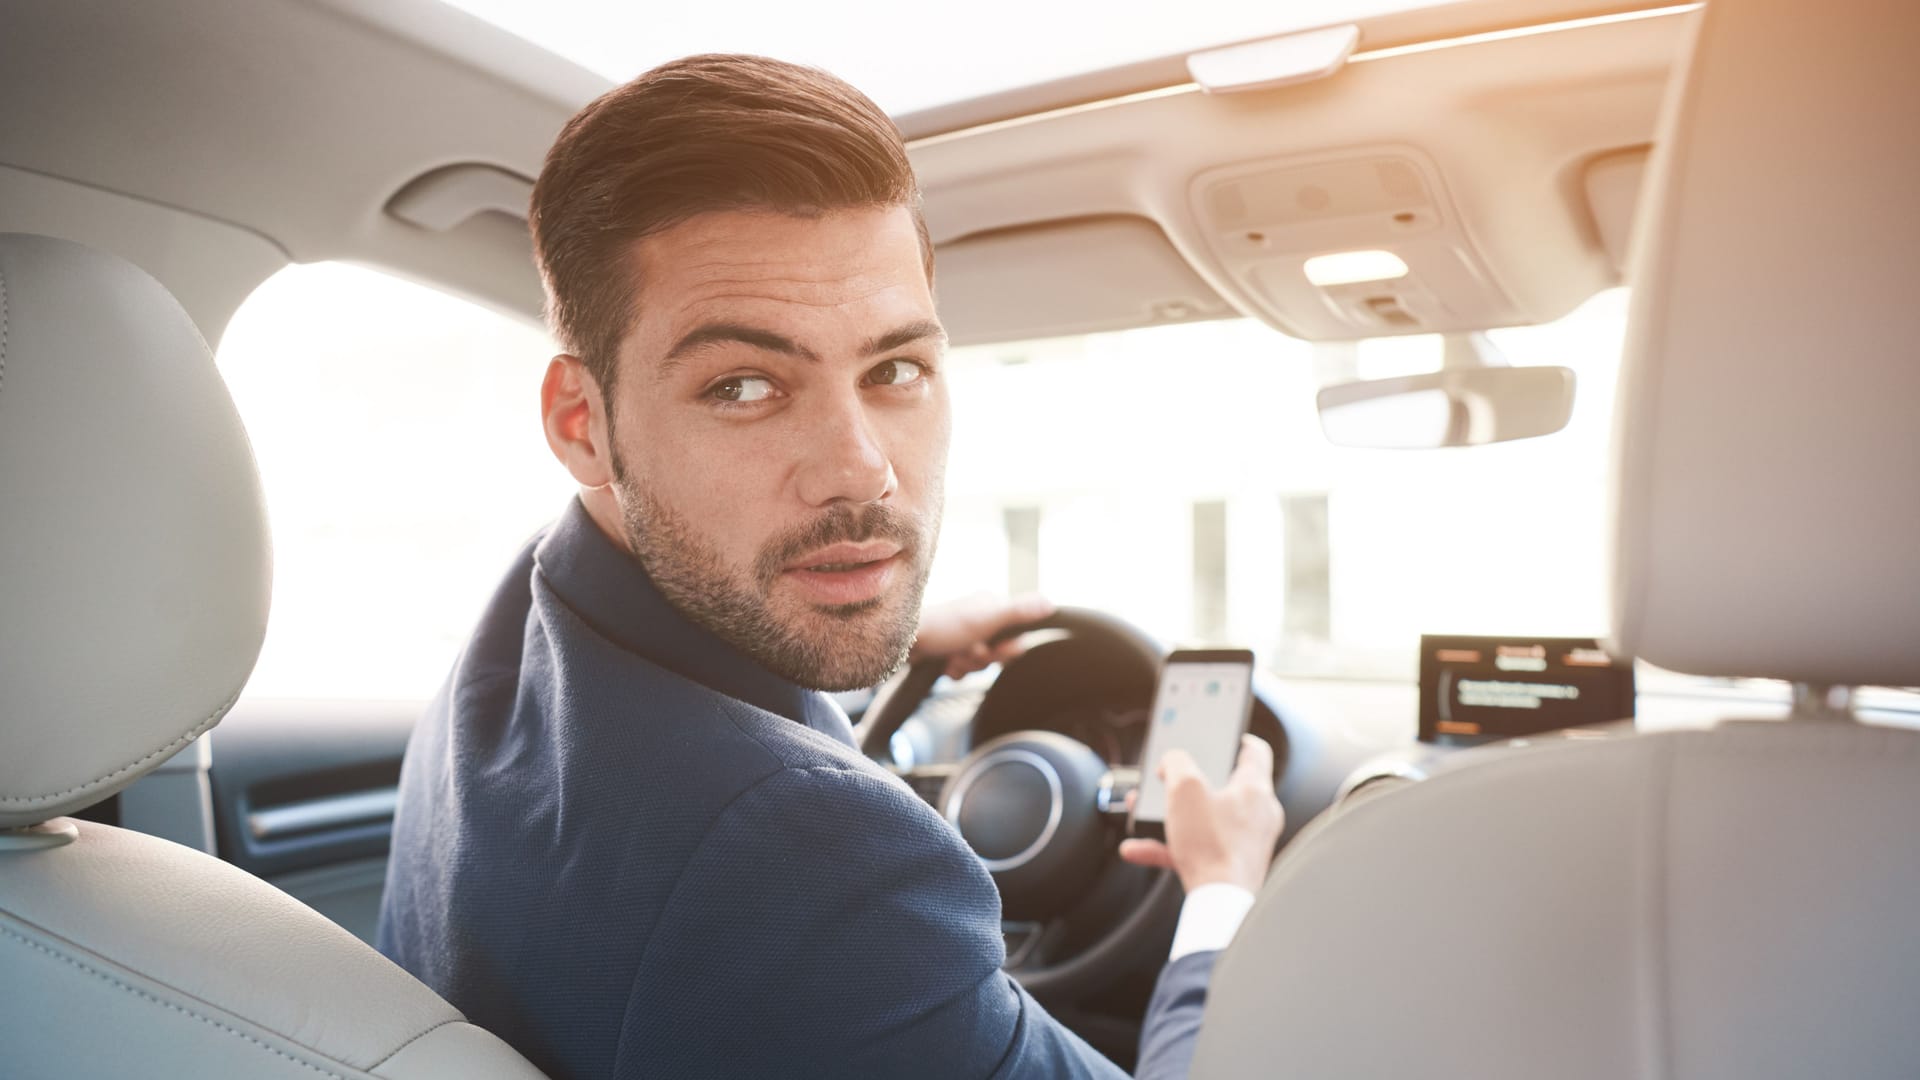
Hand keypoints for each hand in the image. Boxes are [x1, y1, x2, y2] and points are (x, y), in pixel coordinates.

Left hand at [909, 593, 1053, 678]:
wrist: (900, 644)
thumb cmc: (942, 628)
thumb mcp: (986, 620)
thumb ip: (1019, 612)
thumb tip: (1051, 603)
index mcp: (990, 606)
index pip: (1017, 634)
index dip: (1006, 649)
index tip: (994, 648)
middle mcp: (978, 618)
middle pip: (998, 651)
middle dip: (983, 659)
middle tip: (967, 651)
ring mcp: (961, 634)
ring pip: (980, 664)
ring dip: (967, 666)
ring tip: (951, 658)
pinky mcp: (946, 649)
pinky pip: (962, 669)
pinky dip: (954, 671)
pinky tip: (943, 664)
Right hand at [1118, 734, 1283, 893]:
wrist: (1220, 905)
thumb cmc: (1212, 845)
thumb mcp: (1184, 789)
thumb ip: (1175, 763)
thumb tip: (1172, 760)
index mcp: (1255, 789)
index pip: (1254, 751)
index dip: (1234, 738)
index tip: (1219, 735)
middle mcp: (1257, 815)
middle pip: (1222, 786)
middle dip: (1187, 782)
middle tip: (1167, 778)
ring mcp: (1246, 844)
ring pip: (1205, 819)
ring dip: (1172, 815)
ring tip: (1143, 813)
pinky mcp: (1232, 868)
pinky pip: (1197, 849)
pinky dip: (1169, 847)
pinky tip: (1138, 849)